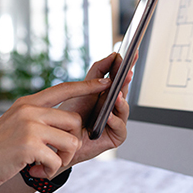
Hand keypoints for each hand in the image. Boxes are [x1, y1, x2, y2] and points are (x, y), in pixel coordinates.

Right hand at [0, 78, 113, 192]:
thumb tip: (63, 126)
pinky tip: (33, 172)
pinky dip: (49, 171)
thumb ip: (35, 119)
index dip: (86, 86)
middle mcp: (29, 110)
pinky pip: (58, 160)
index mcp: (26, 103)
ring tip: (43, 166)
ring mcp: (29, 126)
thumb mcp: (13, 125)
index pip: (63, 89)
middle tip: (57, 157)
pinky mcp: (29, 145)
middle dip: (72, 143)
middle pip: (74, 120)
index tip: (104, 83)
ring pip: (70, 142)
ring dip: (62, 160)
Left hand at [57, 52, 131, 166]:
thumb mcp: (83, 87)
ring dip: (121, 102)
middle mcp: (114, 106)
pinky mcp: (114, 136)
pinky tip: (109, 117)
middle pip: (124, 90)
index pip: (120, 77)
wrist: (59, 139)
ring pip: (124, 110)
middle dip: (127, 80)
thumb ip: (98, 71)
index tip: (133, 52)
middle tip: (127, 71)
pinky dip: (115, 122)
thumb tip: (113, 55)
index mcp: (108, 93)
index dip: (127, 65)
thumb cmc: (70, 114)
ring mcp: (116, 121)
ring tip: (116, 96)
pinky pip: (120, 128)